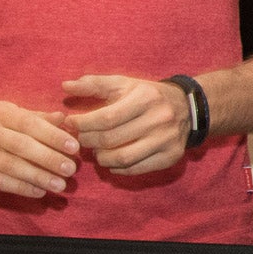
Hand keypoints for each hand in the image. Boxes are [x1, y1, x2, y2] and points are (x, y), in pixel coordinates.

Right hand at [0, 100, 78, 197]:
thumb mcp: (10, 117)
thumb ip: (37, 118)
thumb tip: (64, 118)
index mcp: (0, 112)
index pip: (30, 123)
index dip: (53, 136)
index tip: (74, 147)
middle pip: (22, 146)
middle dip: (49, 158)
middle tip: (71, 168)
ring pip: (13, 166)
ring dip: (39, 177)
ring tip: (60, 185)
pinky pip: (1, 182)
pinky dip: (22, 188)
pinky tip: (39, 192)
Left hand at [63, 75, 193, 175]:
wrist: (187, 108)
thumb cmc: (146, 95)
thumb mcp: (123, 84)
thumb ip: (93, 84)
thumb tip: (65, 85)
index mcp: (145, 98)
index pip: (106, 118)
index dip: (83, 124)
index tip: (70, 123)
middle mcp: (159, 119)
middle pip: (111, 139)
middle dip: (88, 141)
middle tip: (81, 138)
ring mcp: (166, 140)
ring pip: (122, 158)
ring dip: (100, 158)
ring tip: (96, 150)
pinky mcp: (170, 156)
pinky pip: (135, 169)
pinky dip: (117, 168)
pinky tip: (111, 160)